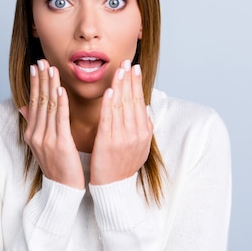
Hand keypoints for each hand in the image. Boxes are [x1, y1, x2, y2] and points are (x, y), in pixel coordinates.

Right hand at [19, 59, 84, 189]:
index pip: (33, 102)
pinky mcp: (60, 144)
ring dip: (50, 85)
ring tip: (51, 68)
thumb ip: (34, 124)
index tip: (36, 66)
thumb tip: (23, 106)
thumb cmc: (57, 166)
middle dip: (41, 79)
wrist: (63, 190)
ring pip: (48, 107)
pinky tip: (61, 90)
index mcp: (31, 133)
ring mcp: (46, 139)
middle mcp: (35, 134)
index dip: (35, 83)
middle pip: (38, 101)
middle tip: (42, 60)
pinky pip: (60, 119)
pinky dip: (60, 103)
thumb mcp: (41, 144)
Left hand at [90, 60, 152, 184]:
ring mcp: (122, 138)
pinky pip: (109, 120)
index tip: (134, 68)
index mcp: (144, 132)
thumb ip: (142, 126)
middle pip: (132, 100)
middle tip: (127, 61)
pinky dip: (109, 104)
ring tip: (119, 70)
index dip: (136, 83)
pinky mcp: (108, 143)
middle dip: (129, 79)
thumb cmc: (123, 165)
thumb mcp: (139, 146)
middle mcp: (136, 133)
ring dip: (120, 86)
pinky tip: (109, 91)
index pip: (140, 101)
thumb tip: (144, 106)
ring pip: (121, 106)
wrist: (114, 188)